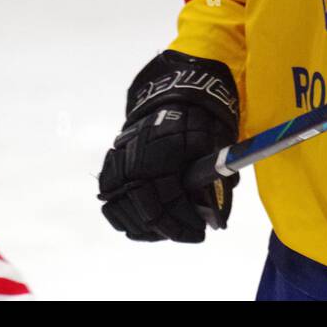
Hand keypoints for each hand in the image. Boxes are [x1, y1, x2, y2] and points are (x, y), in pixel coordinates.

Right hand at [98, 51, 239, 242]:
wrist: (176, 93)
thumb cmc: (199, 119)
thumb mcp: (214, 144)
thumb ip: (213, 181)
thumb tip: (217, 219)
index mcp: (161, 153)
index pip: (165, 202)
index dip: (182, 223)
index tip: (199, 233)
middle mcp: (134, 158)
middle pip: (141, 209)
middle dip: (166, 229)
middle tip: (187, 234)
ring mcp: (119, 159)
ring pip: (119, 207)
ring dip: (142, 226)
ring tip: (165, 231)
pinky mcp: (112, 160)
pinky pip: (109, 196)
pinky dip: (121, 213)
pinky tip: (141, 222)